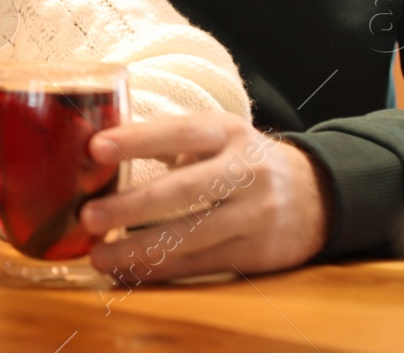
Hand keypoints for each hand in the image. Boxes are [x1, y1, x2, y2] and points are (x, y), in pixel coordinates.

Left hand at [79, 112, 330, 282]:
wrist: (314, 195)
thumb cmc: (241, 160)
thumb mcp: (217, 136)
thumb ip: (168, 141)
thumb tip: (100, 150)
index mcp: (228, 133)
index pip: (180, 133)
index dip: (138, 140)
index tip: (96, 148)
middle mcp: (246, 172)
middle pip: (184, 190)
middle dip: (132, 206)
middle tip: (89, 217)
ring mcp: (254, 215)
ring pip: (191, 236)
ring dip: (139, 249)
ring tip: (99, 256)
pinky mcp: (257, 253)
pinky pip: (201, 265)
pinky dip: (161, 270)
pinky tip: (129, 271)